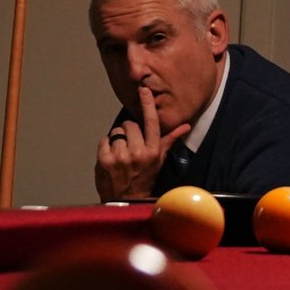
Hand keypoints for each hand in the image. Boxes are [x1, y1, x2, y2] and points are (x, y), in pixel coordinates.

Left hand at [92, 85, 192, 201]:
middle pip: (130, 124)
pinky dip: (107, 145)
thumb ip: (169, 140)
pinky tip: (112, 156)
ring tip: (121, 152)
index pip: (151, 122)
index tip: (144, 89)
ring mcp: (120, 156)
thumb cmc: (145, 178)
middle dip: (129, 131)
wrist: (126, 200)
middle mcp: (137, 152)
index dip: (147, 104)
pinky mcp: (104, 160)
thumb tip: (185, 126)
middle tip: (130, 144)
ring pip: (117, 131)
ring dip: (118, 139)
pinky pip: (105, 140)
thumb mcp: (159, 160)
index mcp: (153, 151)